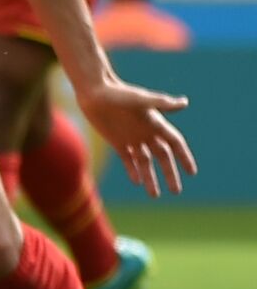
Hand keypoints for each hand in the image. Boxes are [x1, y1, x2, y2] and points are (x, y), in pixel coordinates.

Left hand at [77, 78, 196, 196]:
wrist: (96, 94)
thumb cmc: (119, 93)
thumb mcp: (141, 100)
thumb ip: (162, 104)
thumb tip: (185, 103)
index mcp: (156, 123)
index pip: (175, 144)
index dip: (184, 157)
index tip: (192, 172)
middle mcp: (147, 133)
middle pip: (163, 157)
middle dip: (170, 174)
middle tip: (176, 191)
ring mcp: (132, 138)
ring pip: (145, 162)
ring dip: (151, 178)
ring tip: (155, 195)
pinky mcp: (117, 142)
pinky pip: (128, 160)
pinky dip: (133, 171)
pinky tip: (138, 182)